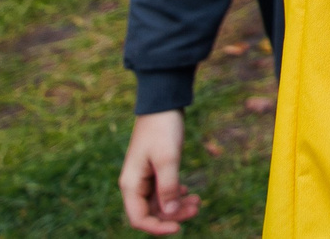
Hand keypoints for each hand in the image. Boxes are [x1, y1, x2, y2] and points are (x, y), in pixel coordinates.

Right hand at [120, 108, 199, 233]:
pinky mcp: (154, 170)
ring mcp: (144, 178)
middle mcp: (135, 184)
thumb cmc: (162, 129)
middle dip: (174, 214)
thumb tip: (170, 214)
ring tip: (198, 201)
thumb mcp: (167, 158)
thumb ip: (168, 187)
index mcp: (131, 184)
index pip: (139, 218)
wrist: (162, 103)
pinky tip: (188, 191)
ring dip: (177, 205)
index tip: (179, 228)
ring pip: (159, 202)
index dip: (158, 228)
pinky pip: (163, 191)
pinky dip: (176, 194)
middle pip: (151, 212)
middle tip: (197, 207)